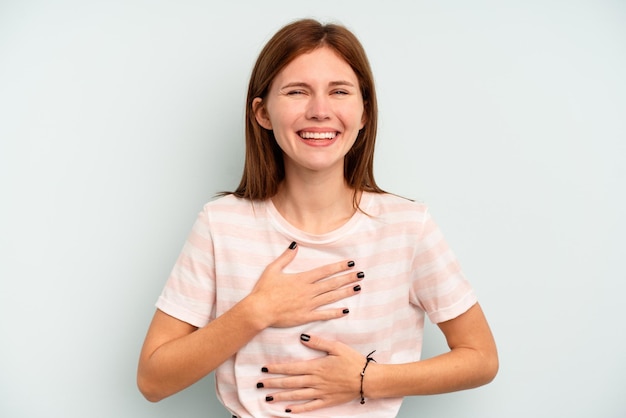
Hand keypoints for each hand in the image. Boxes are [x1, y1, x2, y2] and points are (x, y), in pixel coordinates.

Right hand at [248, 242, 362, 327]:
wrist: (259, 310)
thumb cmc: (264, 290)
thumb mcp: (273, 269)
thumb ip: (286, 257)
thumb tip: (294, 245)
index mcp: (302, 279)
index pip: (325, 271)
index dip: (339, 267)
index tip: (350, 263)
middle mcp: (308, 291)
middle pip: (332, 283)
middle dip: (347, 278)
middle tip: (361, 274)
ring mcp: (308, 304)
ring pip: (331, 297)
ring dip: (345, 292)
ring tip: (358, 287)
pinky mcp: (305, 316)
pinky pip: (324, 314)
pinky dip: (335, 312)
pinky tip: (346, 310)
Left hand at [259, 334, 365, 412]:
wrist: (367, 379)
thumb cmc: (353, 361)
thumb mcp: (337, 347)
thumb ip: (319, 342)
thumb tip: (303, 337)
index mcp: (316, 367)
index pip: (292, 368)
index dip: (277, 368)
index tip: (264, 368)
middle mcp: (315, 381)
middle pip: (290, 382)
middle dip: (273, 383)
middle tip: (259, 385)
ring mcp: (320, 392)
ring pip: (297, 395)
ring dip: (281, 397)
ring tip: (268, 398)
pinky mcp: (327, 401)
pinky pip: (310, 406)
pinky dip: (298, 409)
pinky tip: (288, 410)